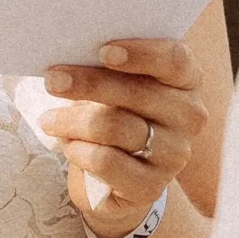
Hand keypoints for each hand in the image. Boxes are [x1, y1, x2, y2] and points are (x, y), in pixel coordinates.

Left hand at [41, 38, 206, 237]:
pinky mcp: (152, 186)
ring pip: (115, 127)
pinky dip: (80, 150)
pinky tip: (68, 146)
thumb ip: (108, 67)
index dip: (141, 53)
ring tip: (49, 120)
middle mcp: (189, 115)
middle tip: (52, 80)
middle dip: (87, 83)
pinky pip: (106, 161)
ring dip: (73, 121)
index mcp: (186, 80)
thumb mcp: (118, 85)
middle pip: (138, 92)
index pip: (174, 60)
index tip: (103, 51)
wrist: (117, 177)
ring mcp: (174, 153)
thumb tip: (71, 52)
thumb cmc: (116, 114)